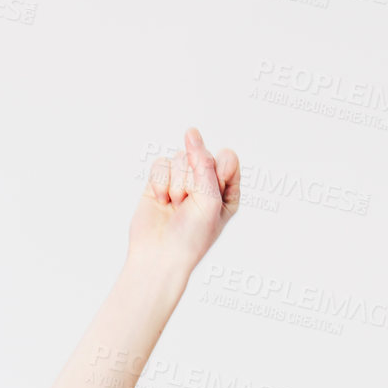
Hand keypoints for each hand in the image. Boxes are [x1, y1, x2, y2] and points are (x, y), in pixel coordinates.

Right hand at [127, 126, 239, 281]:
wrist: (159, 255)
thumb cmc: (191, 237)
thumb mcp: (209, 201)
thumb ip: (204, 164)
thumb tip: (191, 132)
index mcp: (227, 191)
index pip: (226, 158)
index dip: (216, 171)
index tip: (209, 193)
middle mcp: (206, 183)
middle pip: (201, 155)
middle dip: (192, 181)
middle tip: (188, 206)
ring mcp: (182, 180)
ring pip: (179, 158)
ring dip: (175, 184)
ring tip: (174, 206)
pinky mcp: (161, 180)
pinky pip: (161, 163)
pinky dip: (159, 182)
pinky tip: (161, 201)